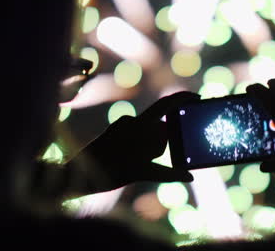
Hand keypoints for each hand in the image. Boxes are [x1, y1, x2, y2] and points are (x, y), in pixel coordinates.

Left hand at [81, 91, 198, 189]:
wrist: (76, 174)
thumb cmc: (107, 171)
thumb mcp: (141, 173)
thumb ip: (167, 173)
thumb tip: (189, 175)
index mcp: (139, 124)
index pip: (166, 104)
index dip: (183, 98)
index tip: (197, 98)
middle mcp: (131, 121)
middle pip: (160, 126)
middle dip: (163, 140)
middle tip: (153, 156)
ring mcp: (122, 126)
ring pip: (148, 134)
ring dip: (151, 148)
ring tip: (137, 164)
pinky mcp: (115, 132)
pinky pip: (137, 136)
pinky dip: (141, 148)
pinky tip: (132, 161)